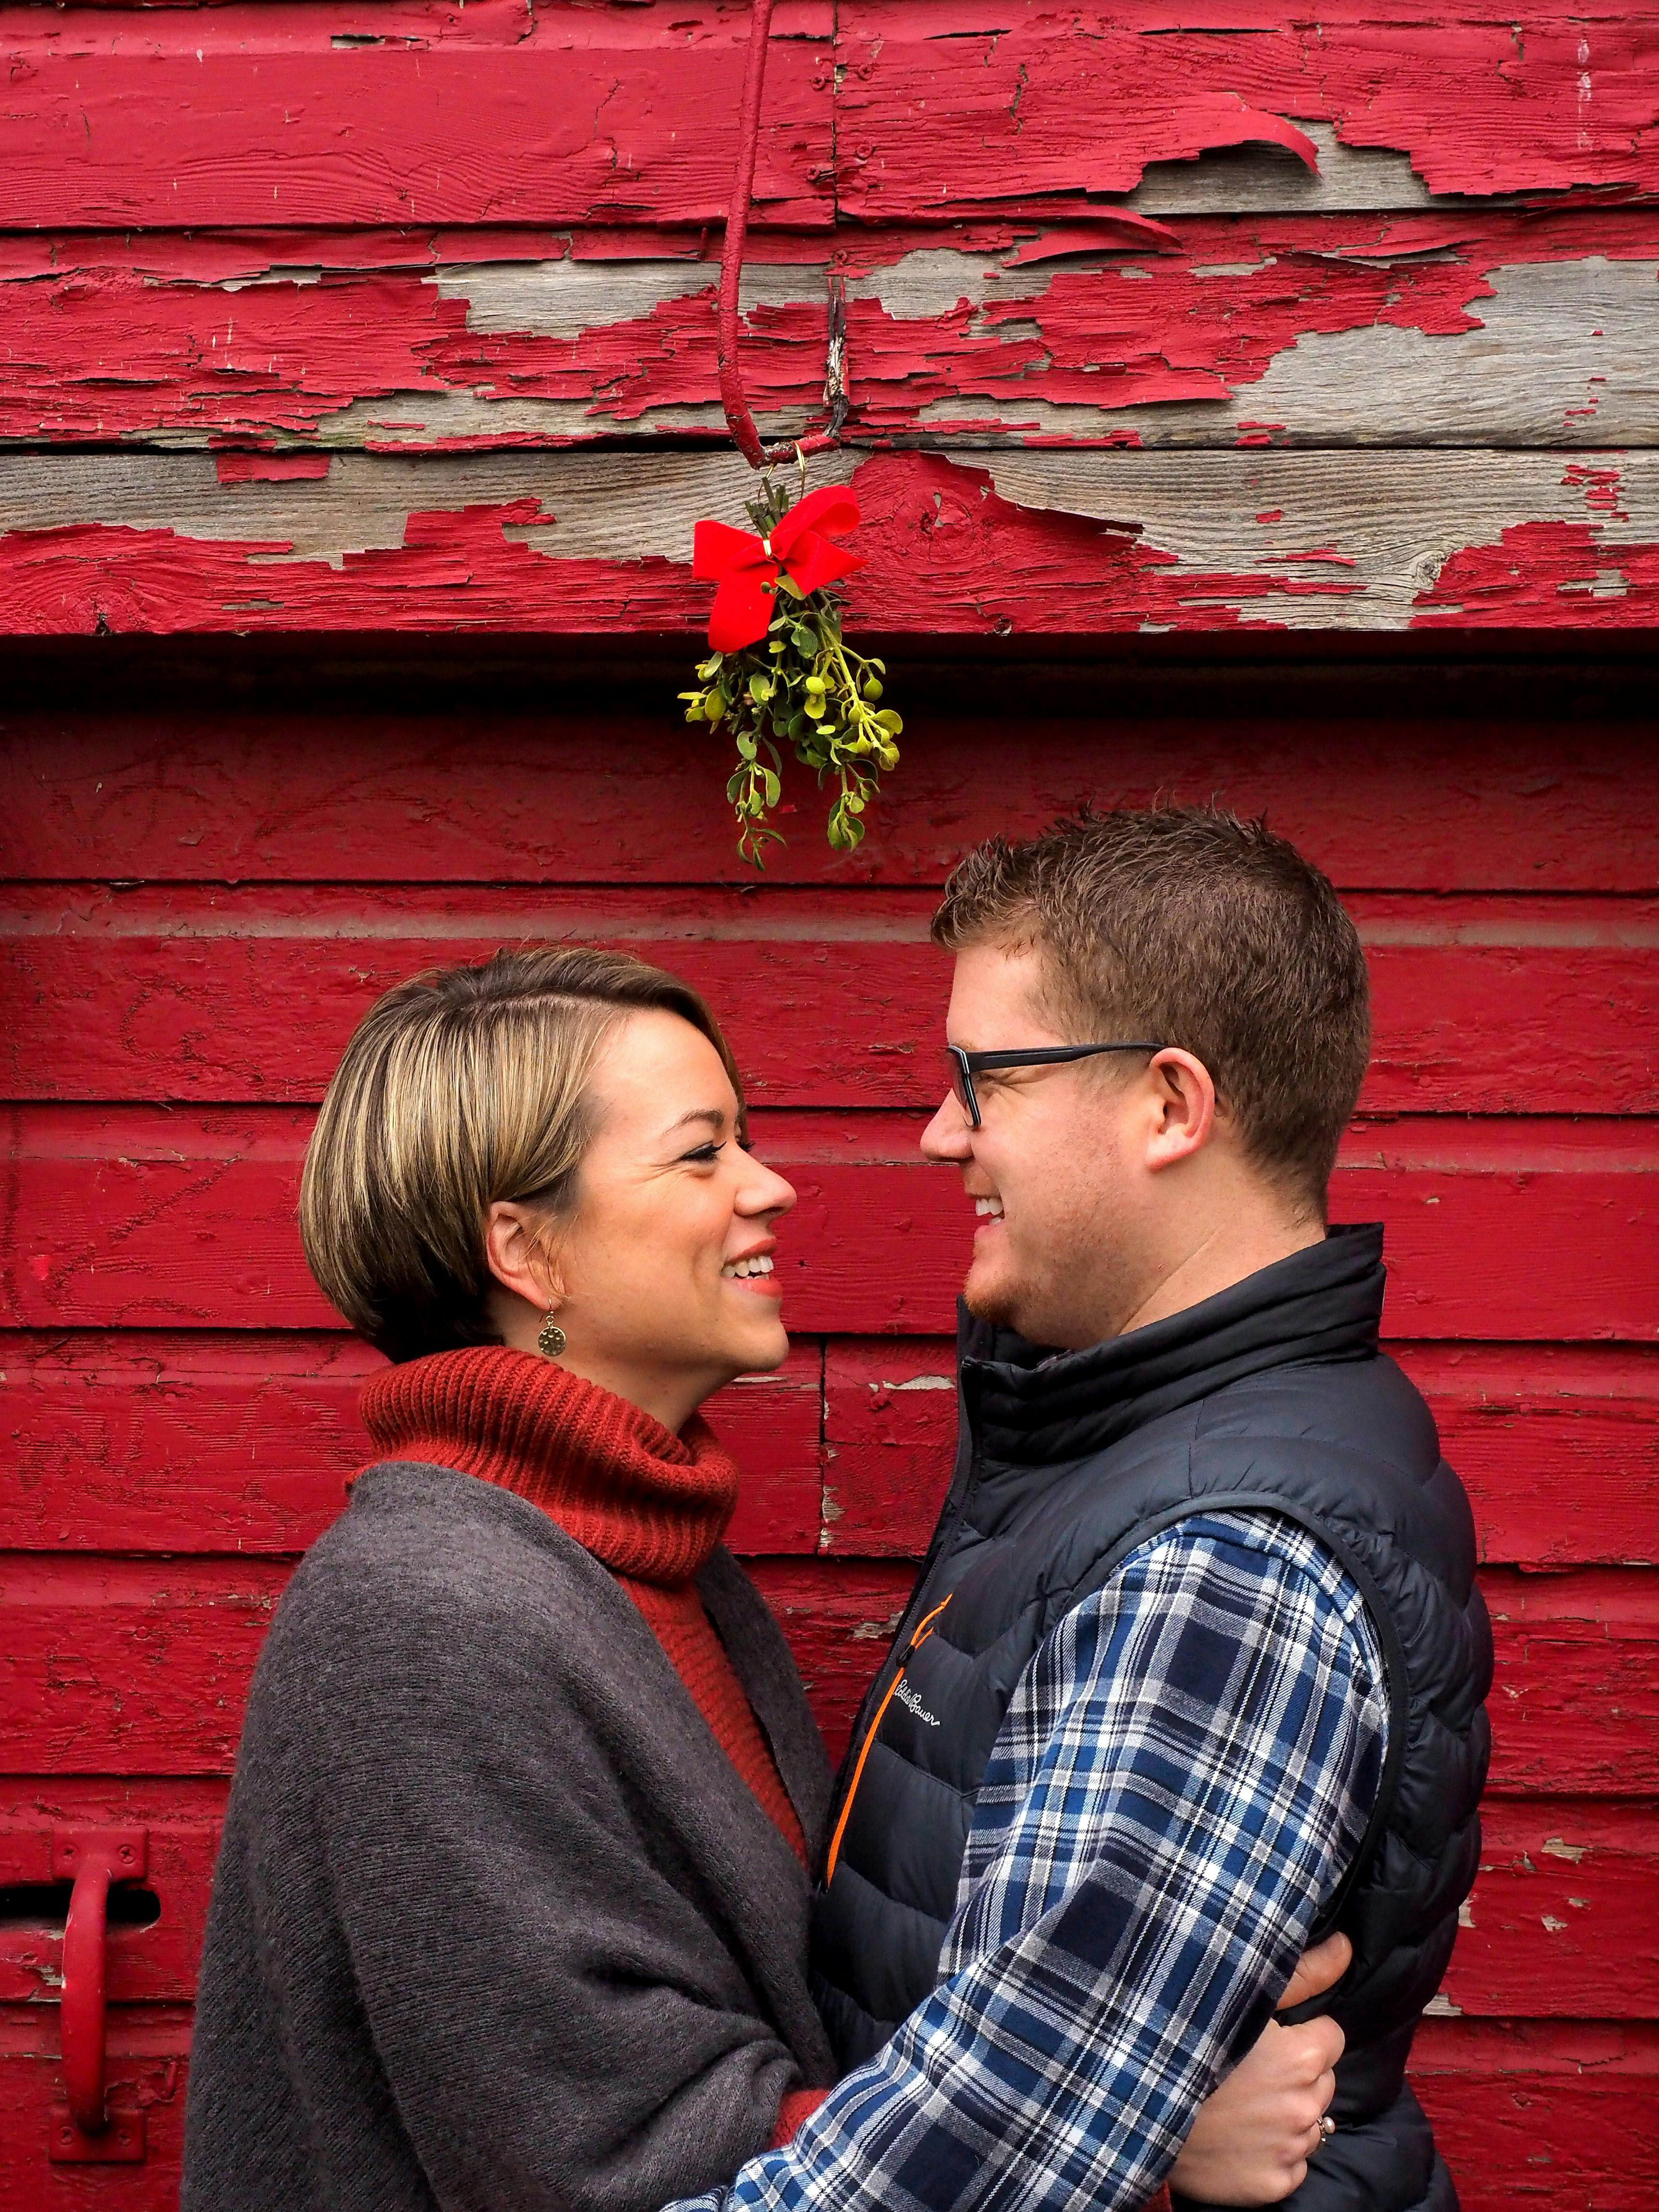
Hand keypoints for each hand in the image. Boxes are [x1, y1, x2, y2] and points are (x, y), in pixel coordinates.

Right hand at [1167, 1934, 1349, 2205]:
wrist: (1137, 2105)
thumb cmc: (1186, 2038)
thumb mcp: (1242, 1994)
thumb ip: (1304, 1974)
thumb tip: (1346, 1947)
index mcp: (1303, 2058)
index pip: (1330, 2039)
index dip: (1300, 2035)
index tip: (1269, 2038)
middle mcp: (1305, 2107)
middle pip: (1320, 2082)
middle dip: (1295, 2074)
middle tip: (1249, 2069)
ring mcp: (1290, 2151)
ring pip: (1306, 2124)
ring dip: (1284, 2114)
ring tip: (1239, 2102)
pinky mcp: (1273, 2185)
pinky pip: (1290, 2166)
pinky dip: (1271, 2154)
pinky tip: (1238, 2136)